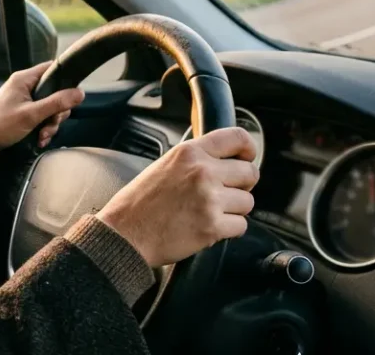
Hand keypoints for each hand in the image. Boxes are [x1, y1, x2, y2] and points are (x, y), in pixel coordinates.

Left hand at [0, 61, 85, 162]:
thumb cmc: (0, 125)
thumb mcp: (31, 114)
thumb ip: (56, 103)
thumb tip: (80, 93)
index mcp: (24, 79)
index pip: (52, 68)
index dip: (65, 79)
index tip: (72, 95)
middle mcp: (24, 87)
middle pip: (54, 93)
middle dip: (57, 112)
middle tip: (51, 124)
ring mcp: (23, 101)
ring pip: (49, 108)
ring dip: (50, 124)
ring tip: (42, 136)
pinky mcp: (22, 113)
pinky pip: (41, 118)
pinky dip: (42, 129)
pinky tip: (39, 140)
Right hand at [97, 127, 258, 267]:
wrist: (124, 235)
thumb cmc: (139, 203)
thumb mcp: (165, 164)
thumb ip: (196, 159)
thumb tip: (225, 161)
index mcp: (189, 152)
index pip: (237, 138)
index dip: (248, 149)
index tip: (248, 158)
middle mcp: (202, 172)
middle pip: (250, 173)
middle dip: (242, 185)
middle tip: (225, 193)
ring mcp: (209, 200)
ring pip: (247, 202)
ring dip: (233, 210)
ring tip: (209, 212)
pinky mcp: (212, 227)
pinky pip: (241, 226)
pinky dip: (229, 230)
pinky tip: (208, 227)